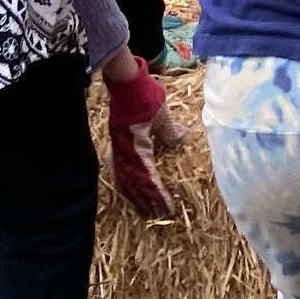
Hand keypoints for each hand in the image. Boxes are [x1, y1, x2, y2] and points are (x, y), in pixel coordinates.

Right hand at [105, 55, 176, 220]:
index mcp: (136, 148)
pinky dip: (123, 183)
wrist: (124, 82)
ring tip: (142, 210)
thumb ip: (172, 130)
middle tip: (156, 216)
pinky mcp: (115, 143)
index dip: (158, 195)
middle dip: (146, 201)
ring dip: (133, 197)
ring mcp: (117, 148)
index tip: (167, 208)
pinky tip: (126, 188)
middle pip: (134, 184)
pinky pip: (117, 170)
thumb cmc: (145, 96)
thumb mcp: (163, 114)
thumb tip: (184, 139)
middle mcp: (124, 152)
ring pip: (123, 180)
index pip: (148, 178)